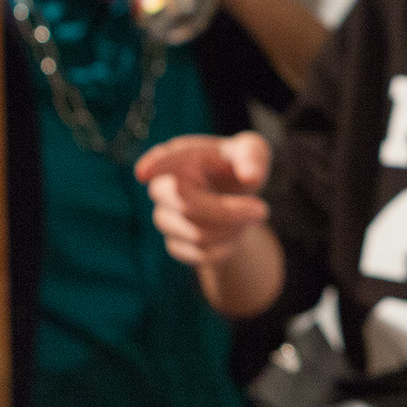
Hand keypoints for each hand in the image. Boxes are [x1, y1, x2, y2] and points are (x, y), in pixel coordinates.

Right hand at [136, 132, 271, 267]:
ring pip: (197, 234)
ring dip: (231, 228)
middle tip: (263, 209)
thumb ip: (253, 156)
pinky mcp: (175, 244)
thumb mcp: (253, 151)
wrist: (239, 200)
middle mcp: (165, 187)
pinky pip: (202, 255)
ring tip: (248, 215)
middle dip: (227, 211)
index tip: (143, 172)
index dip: (153, 164)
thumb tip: (251, 176)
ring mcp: (166, 218)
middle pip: (185, 204)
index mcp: (181, 157)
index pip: (164, 161)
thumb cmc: (241, 166)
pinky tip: (233, 231)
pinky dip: (227, 247)